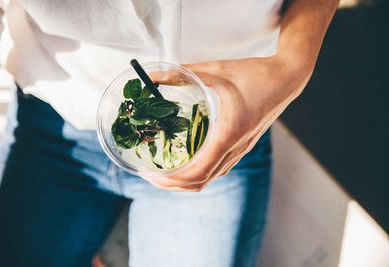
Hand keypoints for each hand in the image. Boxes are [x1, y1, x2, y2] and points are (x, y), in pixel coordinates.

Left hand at [145, 55, 313, 191]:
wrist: (287, 78)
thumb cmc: (255, 74)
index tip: (152, 175)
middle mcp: (236, 148)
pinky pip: (219, 168)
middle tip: (150, 176)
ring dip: (186, 181)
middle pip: (201, 182)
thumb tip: (151, 75)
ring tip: (165, 172)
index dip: (172, 179)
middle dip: (173, 184)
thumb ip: (182, 73)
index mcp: (229, 134)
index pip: (198, 172)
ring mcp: (241, 149)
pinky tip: (187, 162)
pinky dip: (200, 173)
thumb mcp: (216, 70)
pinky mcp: (243, 146)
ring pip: (211, 178)